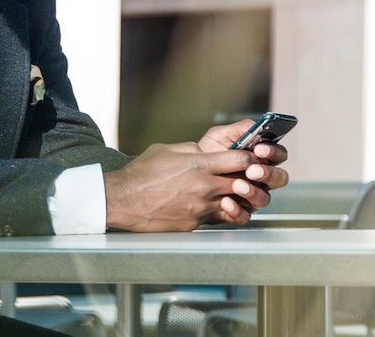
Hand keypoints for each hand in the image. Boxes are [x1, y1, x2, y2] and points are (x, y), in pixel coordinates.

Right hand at [104, 142, 261, 231]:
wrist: (123, 200)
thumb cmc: (142, 173)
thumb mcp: (168, 150)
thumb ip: (192, 150)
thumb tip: (206, 152)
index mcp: (200, 165)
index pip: (240, 160)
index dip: (250, 158)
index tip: (251, 158)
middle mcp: (205, 187)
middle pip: (243, 183)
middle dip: (248, 179)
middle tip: (248, 176)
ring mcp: (201, 208)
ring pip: (233, 202)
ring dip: (234, 197)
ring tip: (229, 191)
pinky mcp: (194, 223)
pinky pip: (215, 216)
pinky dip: (215, 210)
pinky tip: (207, 204)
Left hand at [197, 118, 289, 216]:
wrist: (188, 172)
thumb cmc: (208, 152)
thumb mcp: (220, 135)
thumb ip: (241, 129)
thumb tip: (257, 126)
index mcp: (261, 158)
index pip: (279, 155)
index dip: (273, 152)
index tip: (260, 149)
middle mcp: (261, 178)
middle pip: (279, 178)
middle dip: (268, 174)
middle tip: (252, 170)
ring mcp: (252, 196)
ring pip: (264, 198)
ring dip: (253, 192)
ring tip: (238, 185)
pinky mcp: (239, 211)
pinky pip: (245, 215)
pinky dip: (236, 210)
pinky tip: (226, 201)